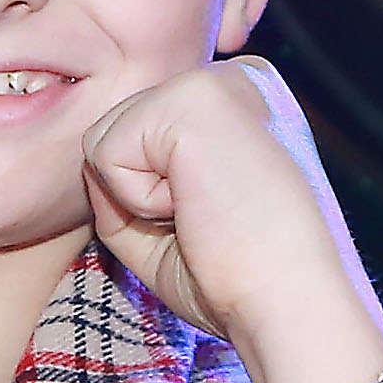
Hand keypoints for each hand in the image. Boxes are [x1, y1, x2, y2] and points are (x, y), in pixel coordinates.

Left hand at [79, 56, 382, 382]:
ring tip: (207, 213)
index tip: (221, 224)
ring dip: (138, 199)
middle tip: (212, 223)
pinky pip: (104, 153)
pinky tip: (198, 206)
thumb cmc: (240, 279)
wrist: (293, 305)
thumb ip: (126, 183)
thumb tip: (89, 156)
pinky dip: (136, 200)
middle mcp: (234, 78)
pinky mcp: (191, 96)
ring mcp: (214, 80)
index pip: (144, 139)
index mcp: (242, 105)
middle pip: (120, 133)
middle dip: (141, 197)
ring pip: (104, 139)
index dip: (156, 199)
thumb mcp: (169, 226)